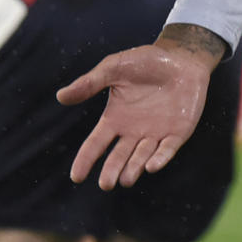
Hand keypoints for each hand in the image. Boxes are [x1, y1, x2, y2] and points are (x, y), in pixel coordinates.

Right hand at [57, 24, 226, 190]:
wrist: (181, 57)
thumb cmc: (146, 62)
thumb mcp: (114, 68)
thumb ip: (90, 83)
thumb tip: (60, 96)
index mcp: (115, 119)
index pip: (96, 143)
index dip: (86, 159)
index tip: (76, 176)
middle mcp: (133, 131)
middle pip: (119, 156)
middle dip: (112, 170)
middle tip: (106, 184)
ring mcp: (156, 134)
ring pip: (142, 157)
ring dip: (134, 168)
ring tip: (125, 179)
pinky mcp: (178, 133)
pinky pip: (167, 149)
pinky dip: (160, 158)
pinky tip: (152, 166)